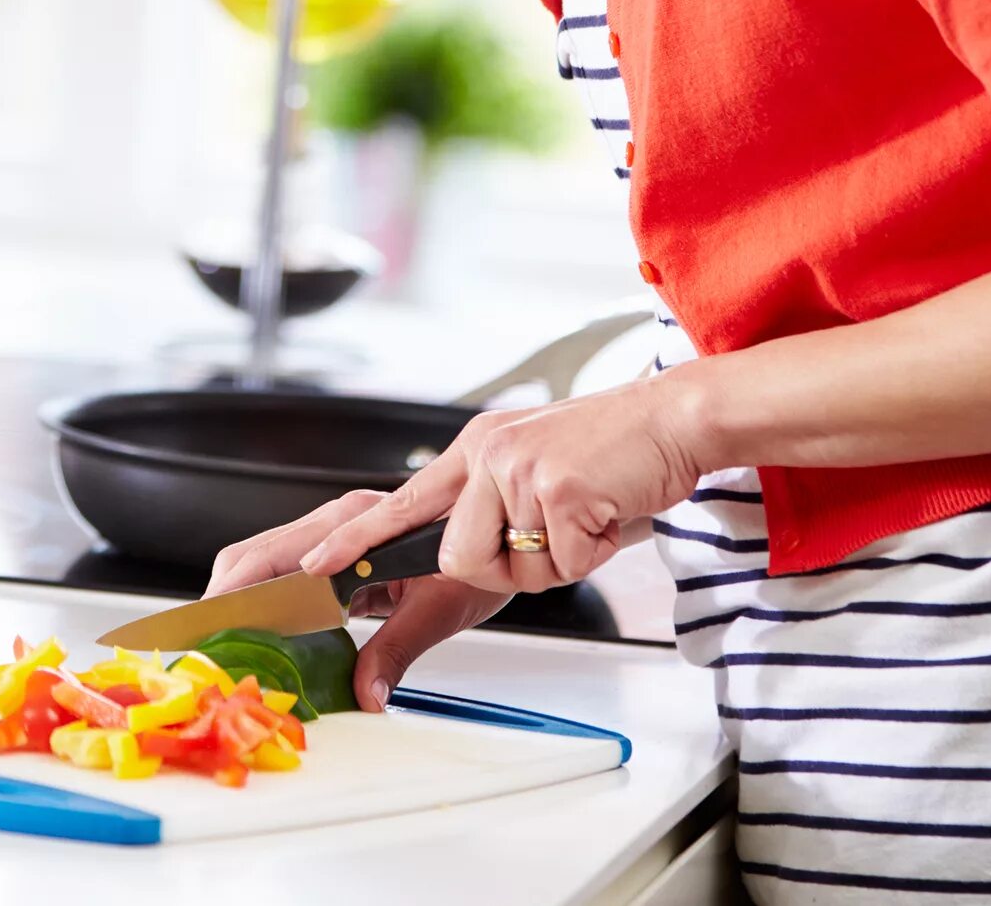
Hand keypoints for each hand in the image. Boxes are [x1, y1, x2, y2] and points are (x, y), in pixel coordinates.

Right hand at [206, 489, 508, 710]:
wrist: (504, 529)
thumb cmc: (477, 554)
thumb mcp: (440, 607)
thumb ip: (398, 649)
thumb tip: (366, 694)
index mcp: (353, 525)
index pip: (274, 559)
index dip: (237, 594)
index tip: (214, 628)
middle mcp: (335, 525)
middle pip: (254, 557)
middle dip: (223, 599)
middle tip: (202, 644)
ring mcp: (333, 536)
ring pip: (264, 563)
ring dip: (239, 600)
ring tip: (220, 643)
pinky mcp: (338, 555)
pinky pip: (287, 575)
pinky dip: (264, 603)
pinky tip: (259, 636)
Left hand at [302, 372, 706, 596]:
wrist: (675, 419)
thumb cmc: (614, 455)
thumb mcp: (539, 482)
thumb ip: (500, 518)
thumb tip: (477, 566)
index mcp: (477, 452)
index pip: (401, 503)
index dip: (354, 540)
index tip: (315, 565)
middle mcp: (487, 455)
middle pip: (456, 558)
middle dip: (506, 571)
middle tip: (554, 541)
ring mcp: (519, 467)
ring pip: (514, 567)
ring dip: (558, 562)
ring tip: (587, 518)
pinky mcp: (557, 485)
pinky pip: (563, 563)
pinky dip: (594, 552)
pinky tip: (608, 513)